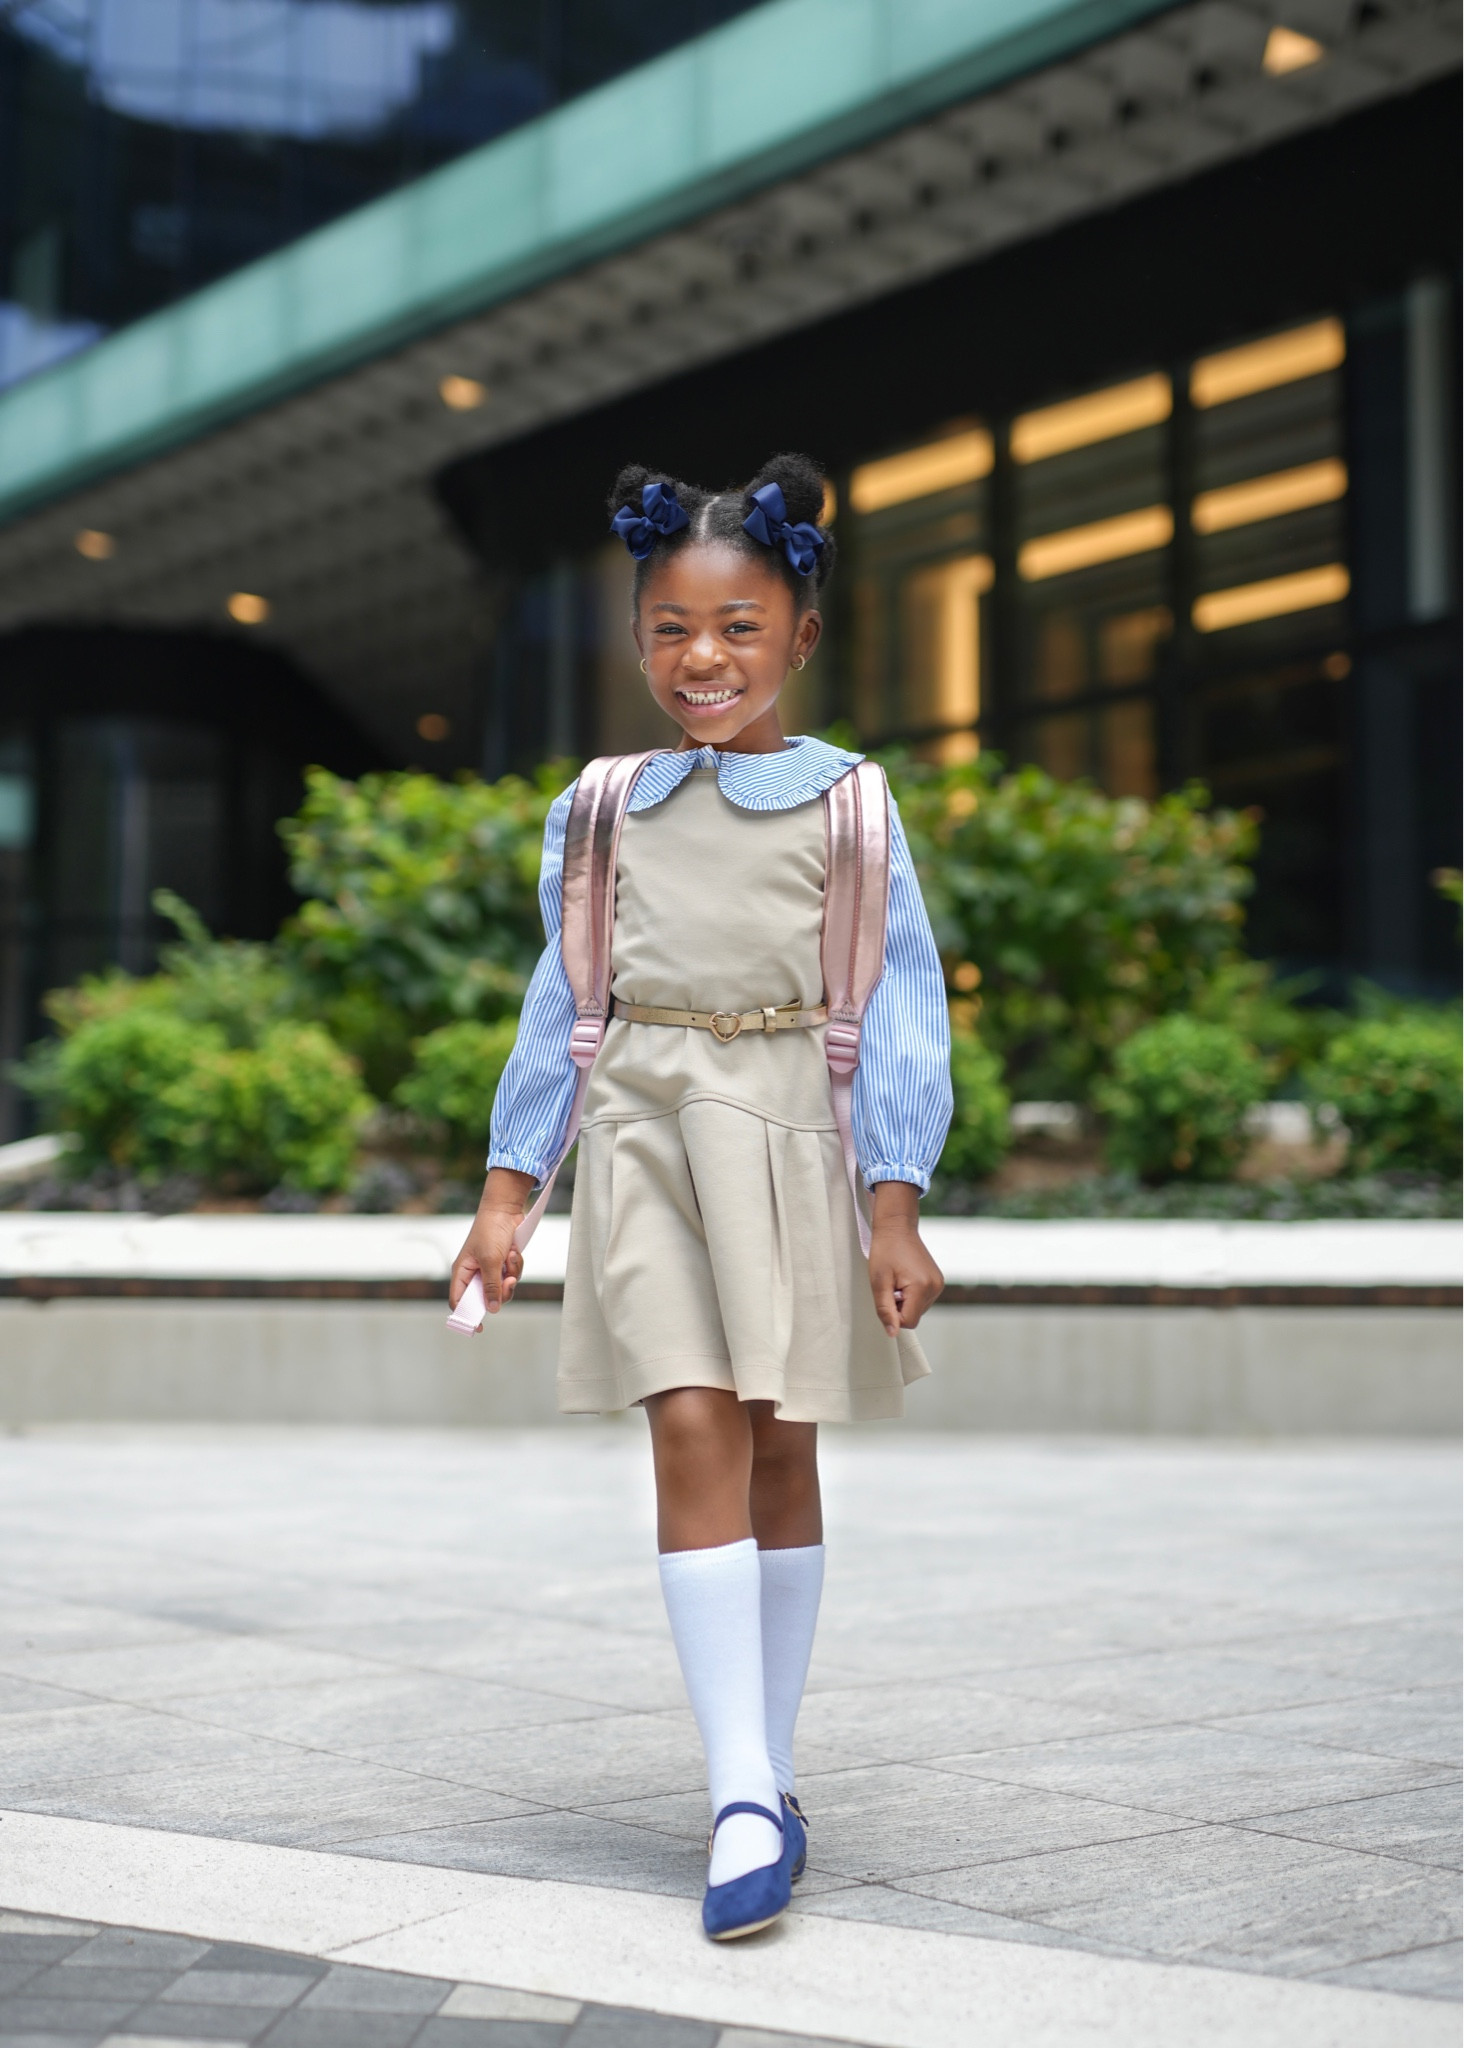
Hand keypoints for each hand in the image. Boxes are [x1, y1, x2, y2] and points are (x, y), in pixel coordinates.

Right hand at [451, 1168, 534, 1316]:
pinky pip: (512, 1276)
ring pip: (503, 1288)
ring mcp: (491, 1269)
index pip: (459, 1300)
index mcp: (462, 1272)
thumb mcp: (490, 1260)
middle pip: (486, 1298)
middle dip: (501, 1291)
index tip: (479, 1328)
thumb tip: (492, 1309)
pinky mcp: (504, 1264)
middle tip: (508, 1282)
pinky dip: (516, 1266)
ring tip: (511, 1258)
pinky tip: (514, 1252)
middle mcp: (475, 1273)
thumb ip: (491, 1286)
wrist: (506, 1210)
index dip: (467, 1314)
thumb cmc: (490, 1231)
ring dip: (511, 1275)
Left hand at [867, 1180, 943, 1335]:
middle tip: (890, 1284)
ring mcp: (939, 1284)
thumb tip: (892, 1333)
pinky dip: (911, 1295)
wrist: (897, 1227)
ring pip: (918, 1309)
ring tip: (897, 1279)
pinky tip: (905, 1278)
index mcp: (922, 1287)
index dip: (893, 1314)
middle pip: (914, 1316)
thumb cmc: (885, 1251)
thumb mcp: (878, 1282)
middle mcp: (935, 1287)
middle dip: (899, 1306)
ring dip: (904, 1300)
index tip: (886, 1294)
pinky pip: (922, 1300)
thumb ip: (885, 1310)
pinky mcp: (938, 1281)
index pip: (908, 1321)